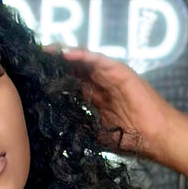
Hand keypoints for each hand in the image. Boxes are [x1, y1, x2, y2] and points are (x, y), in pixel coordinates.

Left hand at [45, 43, 169, 158]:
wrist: (154, 136)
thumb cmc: (129, 138)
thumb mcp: (95, 133)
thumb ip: (79, 124)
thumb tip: (54, 126)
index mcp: (94, 97)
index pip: (69, 82)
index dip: (52, 78)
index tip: (33, 76)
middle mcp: (100, 83)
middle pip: (73, 67)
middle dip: (54, 62)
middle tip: (32, 58)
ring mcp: (110, 75)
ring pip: (83, 60)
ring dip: (64, 54)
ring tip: (45, 51)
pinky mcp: (119, 71)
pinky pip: (98, 60)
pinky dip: (82, 55)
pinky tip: (65, 54)